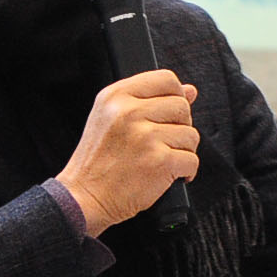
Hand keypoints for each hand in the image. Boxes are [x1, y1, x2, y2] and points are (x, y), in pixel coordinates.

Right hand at [55, 70, 199, 234]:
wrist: (84, 197)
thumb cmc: (98, 160)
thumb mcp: (111, 118)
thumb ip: (150, 100)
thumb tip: (190, 90)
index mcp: (116, 96)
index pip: (165, 79)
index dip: (176, 95)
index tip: (171, 112)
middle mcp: (129, 112)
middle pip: (182, 106)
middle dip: (179, 126)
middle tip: (162, 142)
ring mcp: (146, 137)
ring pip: (191, 134)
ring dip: (182, 150)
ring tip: (161, 159)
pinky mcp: (159, 161)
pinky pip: (192, 160)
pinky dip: (185, 171)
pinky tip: (168, 174)